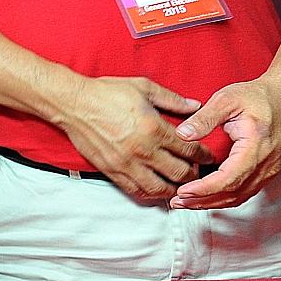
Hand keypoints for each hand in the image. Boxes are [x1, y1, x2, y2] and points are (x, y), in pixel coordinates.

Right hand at [56, 76, 211, 203]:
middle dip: (194, 174)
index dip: (203, 155)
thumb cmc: (107, 92)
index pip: (189, 150)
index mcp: (154, 129)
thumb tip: (195, 105)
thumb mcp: (143, 87)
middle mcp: (143, 151)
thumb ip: (172, 99)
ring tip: (178, 184)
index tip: (207, 155)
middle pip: (180, 173)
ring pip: (160, 189)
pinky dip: (150, 194)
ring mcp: (127, 164)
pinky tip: (155, 188)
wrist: (74, 103)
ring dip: (174, 189)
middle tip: (197, 170)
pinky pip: (136, 191)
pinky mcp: (112, 171)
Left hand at [169, 79, 280, 209]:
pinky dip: (223, 197)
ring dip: (211, 203)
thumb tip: (183, 134)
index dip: (205, 189)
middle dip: (203, 201)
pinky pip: (244, 191)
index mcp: (256, 146)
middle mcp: (266, 163)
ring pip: (239, 196)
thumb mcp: (227, 99)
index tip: (184, 191)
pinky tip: (205, 195)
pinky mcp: (265, 171)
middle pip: (233, 193)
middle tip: (177, 201)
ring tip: (186, 202)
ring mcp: (268, 170)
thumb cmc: (259, 97)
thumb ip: (204, 118)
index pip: (229, 178)